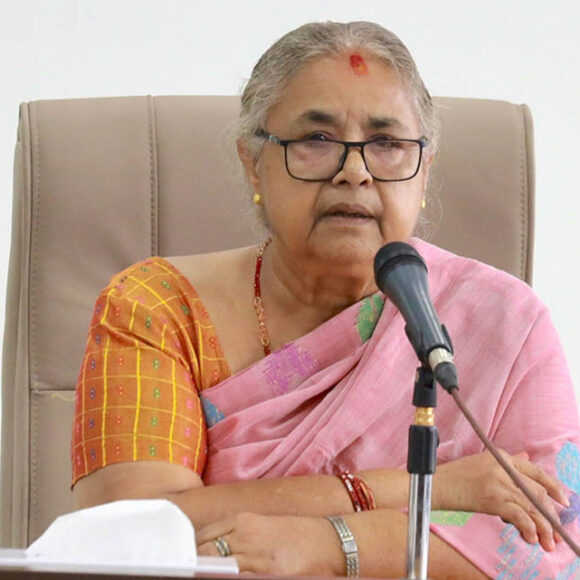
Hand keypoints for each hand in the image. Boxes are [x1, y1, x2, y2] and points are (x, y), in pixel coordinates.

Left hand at [197, 512, 341, 575]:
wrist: (330, 542)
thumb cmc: (297, 536)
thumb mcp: (263, 527)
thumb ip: (238, 535)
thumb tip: (211, 550)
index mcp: (243, 521)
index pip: (204, 535)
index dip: (191, 550)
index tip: (183, 559)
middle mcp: (246, 535)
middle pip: (206, 551)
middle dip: (195, 563)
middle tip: (183, 570)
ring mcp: (256, 555)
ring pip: (218, 566)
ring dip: (207, 571)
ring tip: (197, 574)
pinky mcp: (268, 573)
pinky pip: (239, 578)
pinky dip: (227, 578)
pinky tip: (221, 578)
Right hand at [433, 450, 568, 550]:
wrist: (436, 483)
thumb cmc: (456, 475)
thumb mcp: (483, 462)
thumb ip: (507, 462)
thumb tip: (527, 457)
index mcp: (502, 456)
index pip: (536, 471)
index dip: (554, 487)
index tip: (563, 502)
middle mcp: (503, 467)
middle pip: (537, 491)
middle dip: (551, 515)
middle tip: (555, 533)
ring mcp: (498, 483)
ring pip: (532, 505)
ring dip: (543, 527)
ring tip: (547, 542)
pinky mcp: (492, 498)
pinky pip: (519, 515)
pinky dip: (527, 527)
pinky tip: (529, 537)